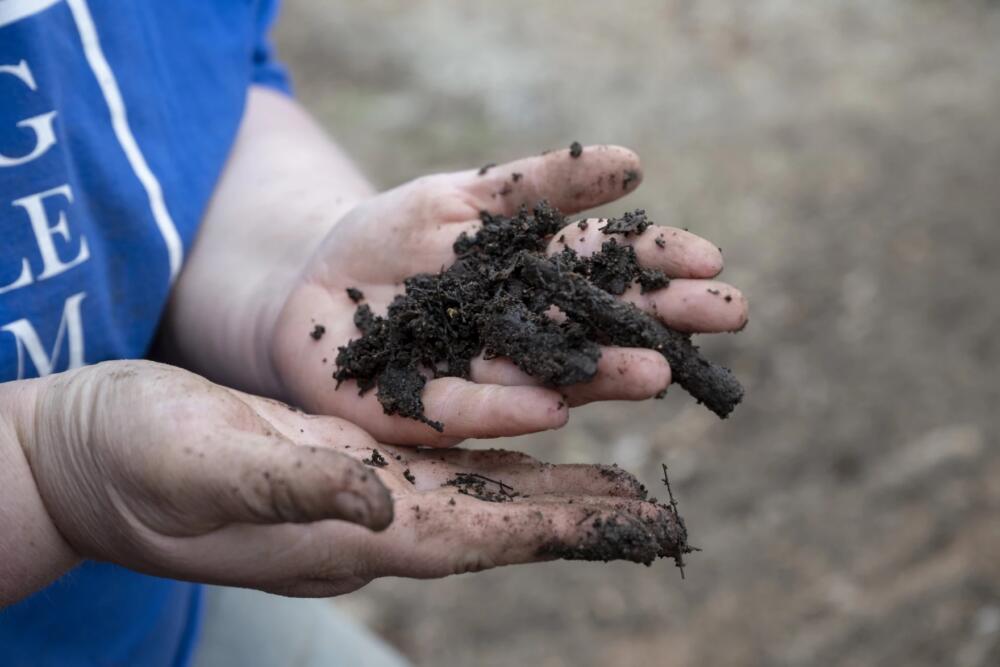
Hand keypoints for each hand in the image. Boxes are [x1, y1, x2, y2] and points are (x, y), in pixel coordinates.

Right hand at [9, 360, 682, 597]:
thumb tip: (378, 496)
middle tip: (654, 514)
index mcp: (347, 528)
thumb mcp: (209, 462)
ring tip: (618, 485)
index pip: (474, 536)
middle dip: (576, 520)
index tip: (630, 525)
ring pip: (479, 497)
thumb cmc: (142, 459)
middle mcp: (369, 521)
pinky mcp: (347, 467)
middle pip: (496, 524)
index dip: (555, 530)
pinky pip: (443, 467)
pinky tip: (529, 445)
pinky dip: (497, 458)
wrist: (98, 457)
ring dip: (551, 493)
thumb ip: (292, 482)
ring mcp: (361, 499)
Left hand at [270, 146, 748, 444]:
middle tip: (725, 316)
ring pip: (542, 377)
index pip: (608, 271)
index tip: (714, 260)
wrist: (312, 280)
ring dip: (598, 375)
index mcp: (538, 285)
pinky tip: (549, 406)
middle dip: (657, 323)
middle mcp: (522, 338)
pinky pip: (459, 411)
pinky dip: (503, 409)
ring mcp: (476, 378)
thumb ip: (543, 182)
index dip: (658, 264)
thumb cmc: (396, 235)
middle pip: (594, 328)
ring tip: (653, 372)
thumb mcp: (470, 195)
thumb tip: (635, 163)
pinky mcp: (419, 412)